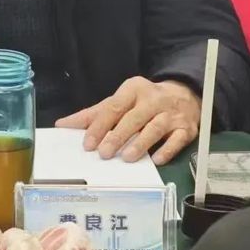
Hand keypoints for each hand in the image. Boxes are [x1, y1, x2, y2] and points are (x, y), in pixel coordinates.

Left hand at [56, 77, 200, 165]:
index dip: (100, 125)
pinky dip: (167, 150)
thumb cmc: (144, 101)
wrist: (184, 94)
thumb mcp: (120, 101)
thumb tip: (63, 125)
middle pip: (134, 117)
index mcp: (133, 89)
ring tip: (127, 158)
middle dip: (118, 136)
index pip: (114, 107)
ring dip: (141, 143)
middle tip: (104, 154)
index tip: (88, 144)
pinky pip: (177, 140)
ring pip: (155, 128)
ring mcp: (171, 113)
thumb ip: (94, 114)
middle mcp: (153, 99)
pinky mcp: (186, 128)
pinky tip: (157, 160)